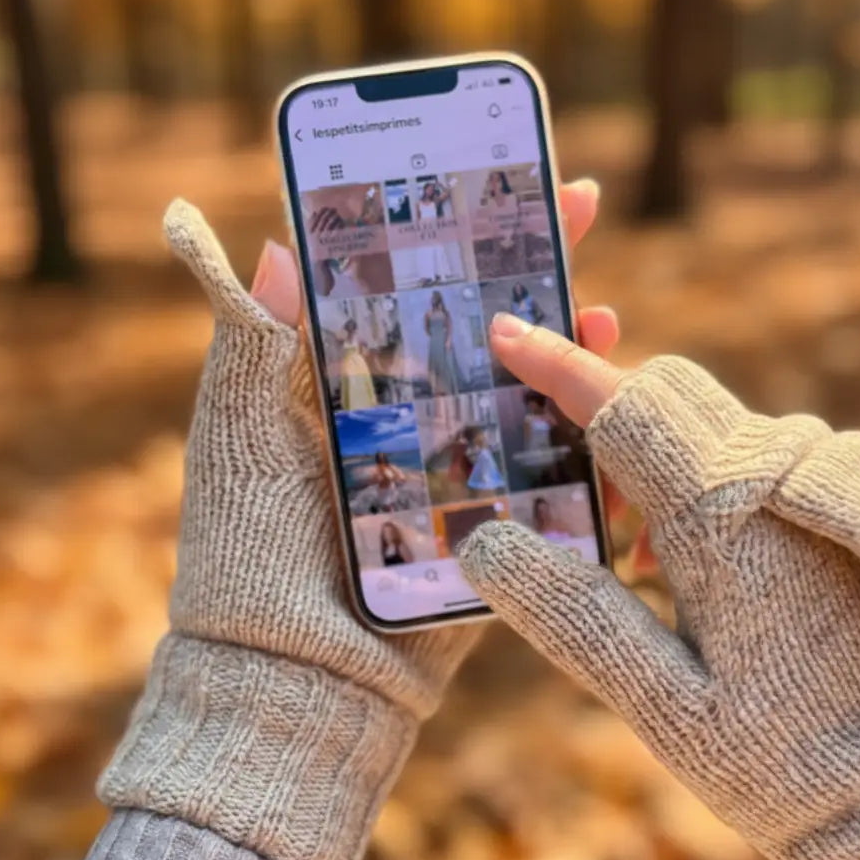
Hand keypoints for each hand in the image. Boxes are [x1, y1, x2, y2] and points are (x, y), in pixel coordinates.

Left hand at [100, 183, 612, 859]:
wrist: (290, 684)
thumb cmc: (247, 560)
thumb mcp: (240, 440)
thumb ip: (256, 346)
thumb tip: (282, 244)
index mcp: (347, 394)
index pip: (410, 293)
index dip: (452, 236)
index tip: (495, 175)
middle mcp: (409, 429)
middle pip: (484, 335)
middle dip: (532, 275)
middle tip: (578, 213)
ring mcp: (459, 484)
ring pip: (529, 403)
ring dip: (573, 356)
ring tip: (606, 317)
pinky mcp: (499, 540)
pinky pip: (551, 488)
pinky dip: (591, 454)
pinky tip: (620, 421)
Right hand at [459, 318, 859, 859]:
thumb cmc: (797, 764)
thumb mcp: (667, 708)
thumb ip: (573, 618)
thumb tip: (484, 540)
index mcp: (722, 517)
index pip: (622, 405)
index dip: (556, 366)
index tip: (508, 334)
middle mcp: (781, 478)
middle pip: (673, 392)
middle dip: (608, 412)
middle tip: (574, 492)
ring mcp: (829, 485)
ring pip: (721, 424)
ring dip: (663, 458)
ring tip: (639, 556)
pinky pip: (766, 457)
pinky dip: (716, 480)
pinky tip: (705, 566)